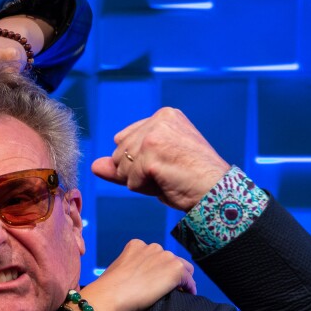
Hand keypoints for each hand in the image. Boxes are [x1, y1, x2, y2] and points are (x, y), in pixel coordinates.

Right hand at [68, 240, 195, 310]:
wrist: (112, 295)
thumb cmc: (109, 288)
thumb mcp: (117, 270)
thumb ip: (129, 268)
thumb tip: (133, 279)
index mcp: (136, 245)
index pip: (155, 255)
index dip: (158, 268)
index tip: (157, 280)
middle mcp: (153, 247)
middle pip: (171, 259)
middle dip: (170, 272)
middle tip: (169, 288)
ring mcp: (166, 257)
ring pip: (184, 268)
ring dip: (182, 279)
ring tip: (180, 292)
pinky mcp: (176, 269)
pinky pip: (189, 281)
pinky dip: (189, 288)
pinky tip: (187, 296)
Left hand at [90, 107, 229, 210]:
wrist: (217, 193)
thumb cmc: (189, 180)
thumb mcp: (152, 167)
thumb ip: (121, 165)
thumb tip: (94, 166)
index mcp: (163, 116)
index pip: (123, 140)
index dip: (138, 162)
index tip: (166, 164)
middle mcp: (158, 120)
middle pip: (120, 153)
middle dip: (136, 172)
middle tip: (168, 173)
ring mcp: (154, 135)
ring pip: (122, 168)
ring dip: (141, 181)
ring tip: (168, 177)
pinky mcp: (152, 154)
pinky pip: (130, 181)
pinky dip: (145, 189)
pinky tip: (167, 183)